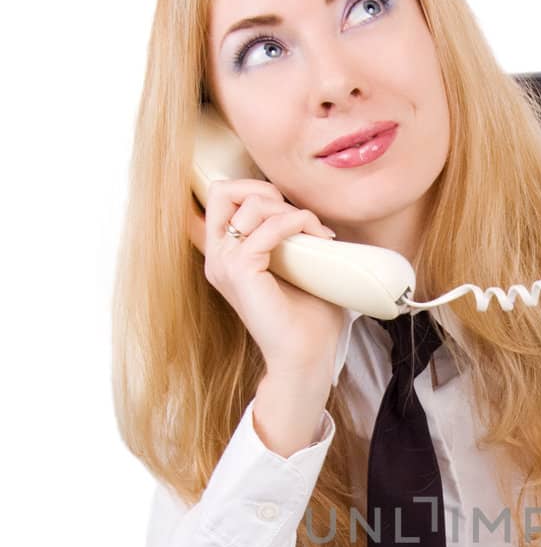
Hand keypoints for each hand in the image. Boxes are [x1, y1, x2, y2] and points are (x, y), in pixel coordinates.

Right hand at [188, 179, 347, 380]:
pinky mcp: (240, 272)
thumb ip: (292, 238)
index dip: (256, 191)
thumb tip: (312, 210)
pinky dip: (296, 222)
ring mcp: (224, 264)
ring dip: (290, 210)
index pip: (222, 198)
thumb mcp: (296, 268)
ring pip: (249, 204)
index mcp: (225, 256)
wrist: (305, 358)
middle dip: (263, 189)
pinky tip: (317, 238)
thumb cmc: (306, 320)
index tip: (293, 214)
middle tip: (299, 216)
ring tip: (317, 234)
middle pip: (221, 191)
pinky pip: (266, 227)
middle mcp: (217, 258)